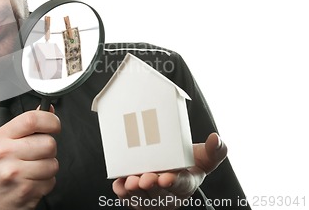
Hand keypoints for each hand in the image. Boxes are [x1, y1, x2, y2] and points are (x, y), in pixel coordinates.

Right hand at [0, 109, 60, 209]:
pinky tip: (33, 181)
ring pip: (53, 164)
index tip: (55, 125)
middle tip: (38, 154)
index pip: (32, 119)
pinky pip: (51, 181)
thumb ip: (28, 125)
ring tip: (34, 169)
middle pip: (49, 143)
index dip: (50, 120)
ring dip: (49, 167)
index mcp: (3, 136)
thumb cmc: (2, 167)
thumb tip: (48, 109)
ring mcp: (15, 172)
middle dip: (49, 149)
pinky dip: (46, 182)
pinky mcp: (25, 189)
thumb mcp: (8, 141)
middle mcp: (6, 153)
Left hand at [112, 133, 227, 209]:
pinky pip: (128, 197)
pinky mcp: (137, 197)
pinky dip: (123, 192)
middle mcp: (169, 193)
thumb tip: (215, 138)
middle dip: (151, 187)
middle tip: (144, 179)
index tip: (166, 178)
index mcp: (187, 184)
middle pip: (159, 193)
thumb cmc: (189, 165)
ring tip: (131, 182)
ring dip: (135, 191)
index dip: (173, 182)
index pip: (181, 185)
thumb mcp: (205, 158)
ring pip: (143, 198)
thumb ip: (215, 150)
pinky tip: (119, 185)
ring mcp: (152, 197)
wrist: (175, 171)